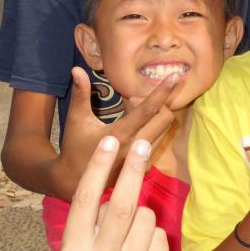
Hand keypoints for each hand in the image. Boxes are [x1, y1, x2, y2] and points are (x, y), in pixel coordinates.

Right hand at [58, 67, 179, 193]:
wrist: (75, 182)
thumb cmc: (75, 147)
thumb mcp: (76, 120)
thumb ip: (80, 94)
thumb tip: (76, 69)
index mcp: (120, 134)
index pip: (148, 110)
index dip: (162, 92)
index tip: (174, 76)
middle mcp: (135, 147)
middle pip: (164, 119)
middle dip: (158, 103)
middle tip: (134, 101)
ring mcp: (142, 159)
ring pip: (164, 130)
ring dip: (155, 116)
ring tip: (131, 114)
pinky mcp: (144, 166)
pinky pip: (158, 141)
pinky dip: (152, 129)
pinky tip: (134, 128)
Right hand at [59, 136, 168, 250]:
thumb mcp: (73, 244)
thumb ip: (90, 215)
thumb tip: (120, 171)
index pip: (86, 201)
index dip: (98, 168)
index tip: (109, 141)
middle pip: (122, 205)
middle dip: (133, 169)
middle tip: (141, 143)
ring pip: (145, 216)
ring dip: (139, 212)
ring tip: (125, 234)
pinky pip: (158, 234)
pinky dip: (150, 234)